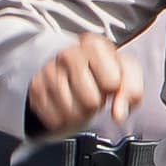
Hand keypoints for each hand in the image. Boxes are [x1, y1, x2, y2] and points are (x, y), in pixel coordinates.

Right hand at [24, 33, 142, 136]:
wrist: (67, 62)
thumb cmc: (101, 68)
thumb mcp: (124, 71)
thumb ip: (131, 90)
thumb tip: (119, 114)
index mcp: (93, 44)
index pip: (112, 82)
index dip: (114, 87)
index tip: (110, 81)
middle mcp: (67, 54)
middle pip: (91, 101)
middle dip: (96, 102)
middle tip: (93, 91)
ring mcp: (48, 72)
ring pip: (73, 113)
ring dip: (81, 112)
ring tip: (80, 97)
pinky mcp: (35, 90)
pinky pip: (56, 120)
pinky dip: (65, 119)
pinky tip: (66, 104)